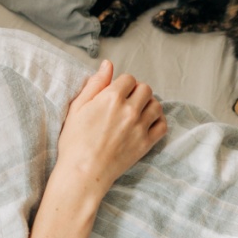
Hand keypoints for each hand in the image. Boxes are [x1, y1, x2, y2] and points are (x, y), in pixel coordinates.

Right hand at [56, 60, 166, 197]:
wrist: (83, 172)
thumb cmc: (75, 141)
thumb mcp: (77, 108)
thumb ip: (94, 84)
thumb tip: (107, 65)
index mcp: (111, 98)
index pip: (128, 79)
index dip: (122, 84)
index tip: (116, 93)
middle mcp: (129, 110)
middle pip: (146, 89)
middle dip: (136, 92)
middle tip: (126, 102)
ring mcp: (140, 127)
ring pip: (156, 105)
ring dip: (148, 105)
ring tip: (136, 112)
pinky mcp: (146, 143)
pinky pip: (163, 125)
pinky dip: (158, 121)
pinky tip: (147, 123)